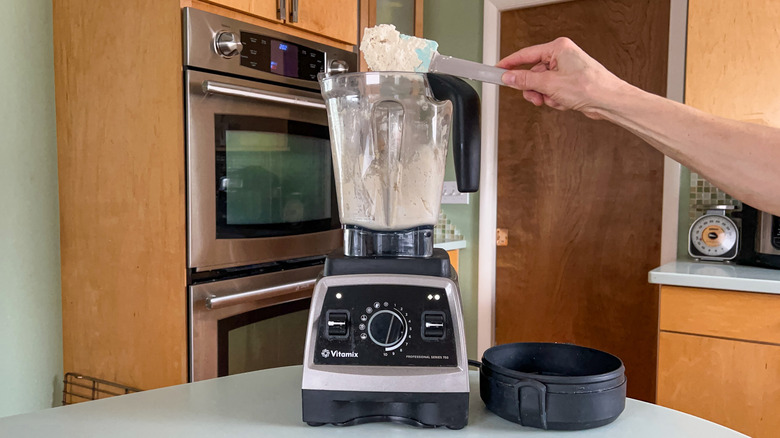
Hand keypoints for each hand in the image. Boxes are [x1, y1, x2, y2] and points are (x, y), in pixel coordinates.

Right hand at [497, 38, 627, 119]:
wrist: (609, 101)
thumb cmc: (590, 87)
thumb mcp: (550, 84)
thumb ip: (525, 81)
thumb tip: (509, 78)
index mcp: (558, 48)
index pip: (526, 54)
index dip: (510, 64)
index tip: (497, 70)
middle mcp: (562, 56)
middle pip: (533, 73)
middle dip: (533, 88)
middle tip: (534, 96)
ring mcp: (566, 69)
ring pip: (542, 85)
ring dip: (545, 96)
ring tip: (554, 100)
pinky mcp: (570, 82)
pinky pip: (552, 91)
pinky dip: (555, 99)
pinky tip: (564, 102)